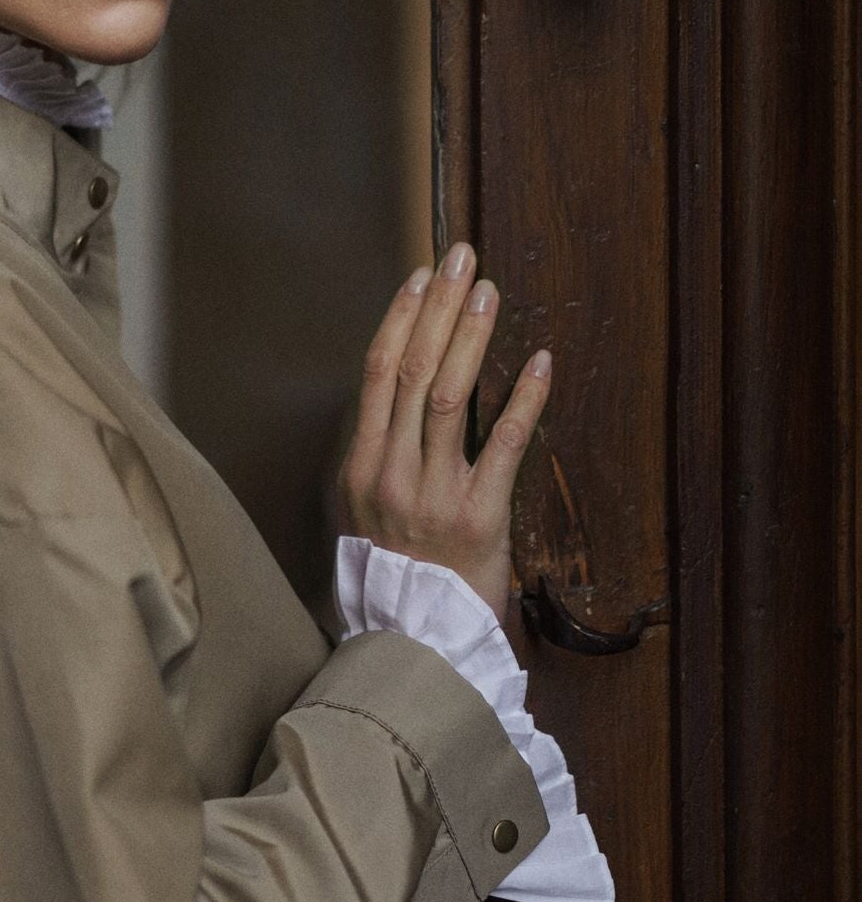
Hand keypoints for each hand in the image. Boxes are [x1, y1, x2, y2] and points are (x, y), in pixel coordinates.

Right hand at [335, 241, 552, 619]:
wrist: (418, 642)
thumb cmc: (400, 574)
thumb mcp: (369, 512)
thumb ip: (384, 454)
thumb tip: (407, 389)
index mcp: (361, 466)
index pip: (377, 372)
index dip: (401, 318)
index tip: (422, 276)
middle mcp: (390, 473)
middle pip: (412, 369)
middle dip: (439, 307)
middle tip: (462, 258)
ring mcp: (432, 494)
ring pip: (448, 396)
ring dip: (471, 337)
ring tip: (489, 293)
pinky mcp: (478, 517)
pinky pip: (503, 445)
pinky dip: (523, 399)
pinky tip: (540, 362)